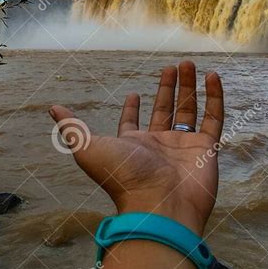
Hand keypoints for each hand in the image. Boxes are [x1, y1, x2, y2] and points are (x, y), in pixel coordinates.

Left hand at [50, 61, 223, 235]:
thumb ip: (72, 127)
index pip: (132, 124)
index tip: (133, 94)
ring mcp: (184, 147)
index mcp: (133, 146)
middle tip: (173, 66)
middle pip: (164, 111)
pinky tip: (212, 77)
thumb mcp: (88, 148)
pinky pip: (214, 118)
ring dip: (189, 87)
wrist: (159, 205)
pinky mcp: (206, 149)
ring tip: (188, 64)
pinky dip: (215, 97)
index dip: (132, 109)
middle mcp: (159, 146)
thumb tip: (53, 108)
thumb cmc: (123, 178)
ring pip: (189, 111)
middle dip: (168, 89)